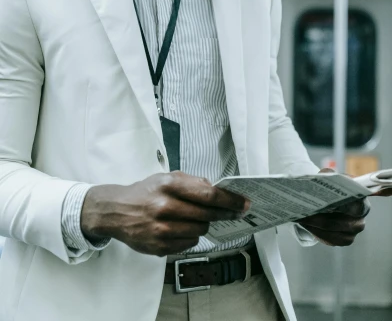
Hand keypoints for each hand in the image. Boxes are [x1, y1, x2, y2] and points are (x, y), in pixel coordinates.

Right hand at [80, 172, 249, 256]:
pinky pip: (188, 244)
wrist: (116, 211)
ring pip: (200, 231)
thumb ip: (193, 182)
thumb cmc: (145, 192)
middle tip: (233, 213)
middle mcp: (165, 207)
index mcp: (169, 185)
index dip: (230, 200)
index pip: (209, 194)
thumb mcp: (167, 177)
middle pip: (207, 215)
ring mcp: (161, 229)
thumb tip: (217, 190)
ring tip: (197, 218)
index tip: (243, 204)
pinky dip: (191, 237)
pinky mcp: (158, 246)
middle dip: (223, 214)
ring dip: (204, 225)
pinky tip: (182, 228)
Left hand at [297, 170, 391, 246]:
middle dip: (337, 213)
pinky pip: (335, 239)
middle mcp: (363, 212)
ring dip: (324, 224)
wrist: (313, 204)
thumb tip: (330, 175)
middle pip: (356, 216)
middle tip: (317, 209)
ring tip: (307, 216)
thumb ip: (328, 175)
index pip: (381, 190)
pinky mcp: (344, 240)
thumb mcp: (324, 177)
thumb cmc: (323, 189)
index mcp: (361, 194)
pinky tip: (310, 225)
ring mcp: (355, 228)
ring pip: (343, 229)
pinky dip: (321, 233)